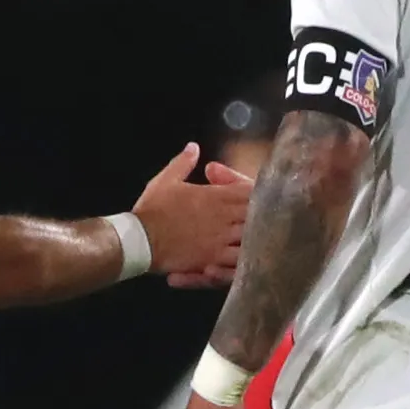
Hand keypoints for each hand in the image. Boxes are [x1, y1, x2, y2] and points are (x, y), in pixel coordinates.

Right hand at [132, 146, 253, 288]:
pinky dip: (245, 259)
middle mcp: (222, 217)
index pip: (248, 191)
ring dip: (256, 238)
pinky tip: (250, 260)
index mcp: (214, 197)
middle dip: (263, 216)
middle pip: (255, 216)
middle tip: (270, 218)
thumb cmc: (152, 209)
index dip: (258, 193)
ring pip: (251, 239)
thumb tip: (194, 147)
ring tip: (262, 240)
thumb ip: (183, 163)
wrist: (139, 240)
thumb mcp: (166, 180)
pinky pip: (237, 261)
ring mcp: (220, 240)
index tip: (263, 195)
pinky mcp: (213, 259)